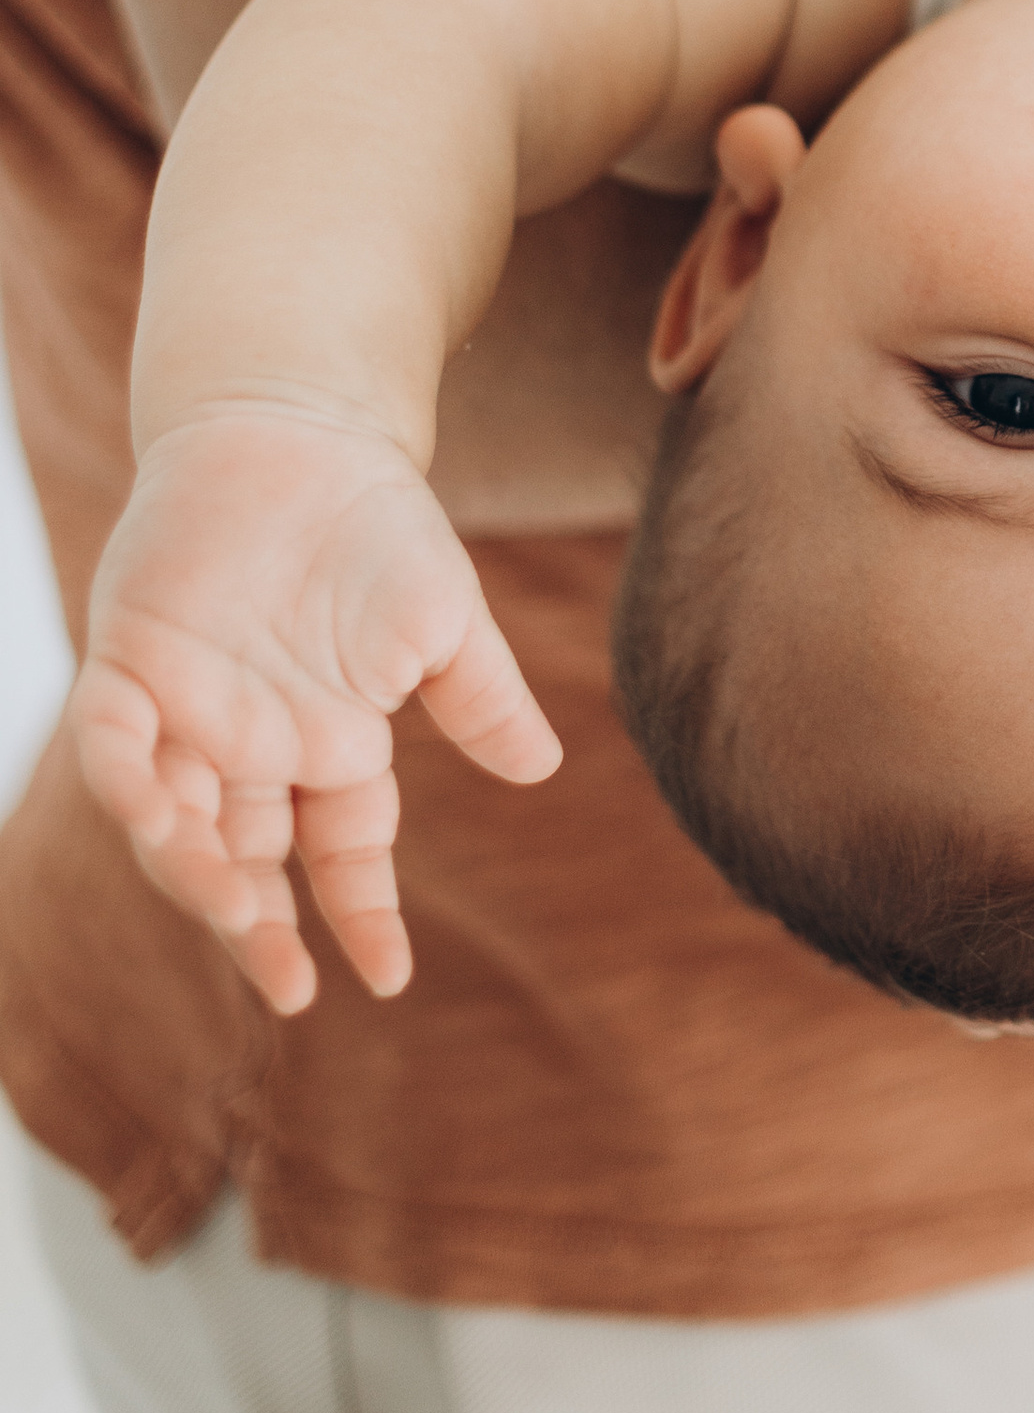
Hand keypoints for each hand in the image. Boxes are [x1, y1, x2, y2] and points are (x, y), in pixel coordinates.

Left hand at [72, 407, 560, 1014]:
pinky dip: (127, 783)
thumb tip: (542, 769)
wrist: (299, 429)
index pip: (341, 856)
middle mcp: (253, 750)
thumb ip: (482, 696)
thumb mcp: (445, 616)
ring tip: (238, 910)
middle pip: (249, 865)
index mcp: (329, 748)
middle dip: (264, 930)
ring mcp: (187, 713)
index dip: (360, 916)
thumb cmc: (376, 523)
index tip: (389, 974)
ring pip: (176, 826)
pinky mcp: (132, 664)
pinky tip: (161, 812)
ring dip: (198, 876)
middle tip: (289, 982)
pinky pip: (112, 745)